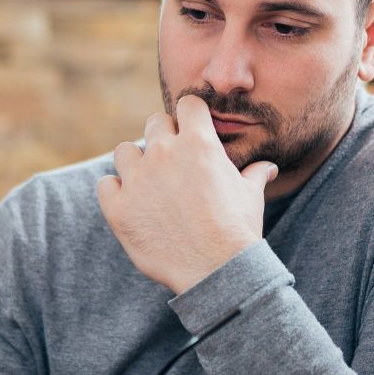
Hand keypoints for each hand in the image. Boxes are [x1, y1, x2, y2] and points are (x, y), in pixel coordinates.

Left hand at [97, 96, 277, 294]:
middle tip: (171, 162)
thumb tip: (267, 168)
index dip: (191, 117)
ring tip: (147, 184)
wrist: (216, 270)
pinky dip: (115, 191)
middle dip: (163, 136)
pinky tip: (132, 204)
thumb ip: (254, 174)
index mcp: (198, 143)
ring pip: (124, 151)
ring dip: (135, 163)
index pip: (188, 104)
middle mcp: (164, 153)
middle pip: (154, 123)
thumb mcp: (250, 196)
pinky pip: (105, 184)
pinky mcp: (118, 207)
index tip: (192, 132)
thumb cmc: (237, 230)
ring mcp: (138, 179)